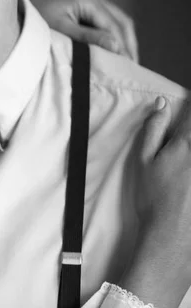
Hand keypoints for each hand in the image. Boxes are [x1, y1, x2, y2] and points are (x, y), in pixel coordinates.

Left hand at [30, 0, 138, 61]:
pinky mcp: (86, 4)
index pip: (112, 24)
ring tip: (127, 62)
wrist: (17, 11)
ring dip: (123, 40)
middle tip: (133, 67)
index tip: (128, 66)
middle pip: (121, 20)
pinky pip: (106, 21)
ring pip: (117, 20)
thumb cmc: (34, 20)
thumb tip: (116, 46)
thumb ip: (87, 37)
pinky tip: (115, 52)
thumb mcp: (60, 30)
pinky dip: (113, 36)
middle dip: (129, 44)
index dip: (122, 46)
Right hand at [120, 97, 190, 306]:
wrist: (172, 231)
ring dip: (189, 149)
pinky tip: (187, 173)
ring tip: (183, 165)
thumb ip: (153, 129)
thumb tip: (161, 104)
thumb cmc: (154, 196)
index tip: (187, 99)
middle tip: (181, 143)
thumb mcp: (144, 160)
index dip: (190, 103)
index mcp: (187, 142)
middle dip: (189, 131)